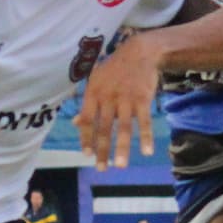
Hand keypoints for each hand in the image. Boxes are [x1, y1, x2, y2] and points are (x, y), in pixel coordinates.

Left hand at [76, 35, 161, 168]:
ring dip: (122, 148)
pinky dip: (146, 137)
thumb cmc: (114, 69)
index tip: (87, 155)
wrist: (139, 53)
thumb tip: (75, 123)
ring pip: (124, 128)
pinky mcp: (143, 99)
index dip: (86, 138)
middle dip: (102, 150)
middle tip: (101, 169)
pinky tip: (146, 152)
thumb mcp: (96, 81)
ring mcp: (126, 99)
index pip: (86, 120)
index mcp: (93, 93)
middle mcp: (108, 97)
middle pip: (104, 128)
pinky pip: (144, 121)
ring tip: (121, 166)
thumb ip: (87, 103)